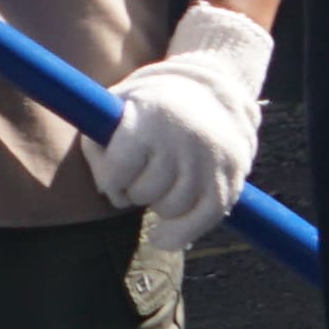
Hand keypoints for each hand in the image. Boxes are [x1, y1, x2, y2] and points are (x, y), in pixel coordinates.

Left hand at [97, 4, 273, 227]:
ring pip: (169, 209)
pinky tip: (161, 238)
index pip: (116, 172)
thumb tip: (105, 188)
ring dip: (157, 205)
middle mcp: (182, 140)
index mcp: (149, 118)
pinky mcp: (230, 180)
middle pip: (142, 193)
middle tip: (140, 175)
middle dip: (133, 191)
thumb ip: (98, 140)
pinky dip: (178, 236)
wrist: (212, 90)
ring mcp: (209, 162)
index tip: (112, 178)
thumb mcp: (117, 105)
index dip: (109, 180)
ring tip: (159, 183)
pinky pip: (202, 222)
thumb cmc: (150, 105)